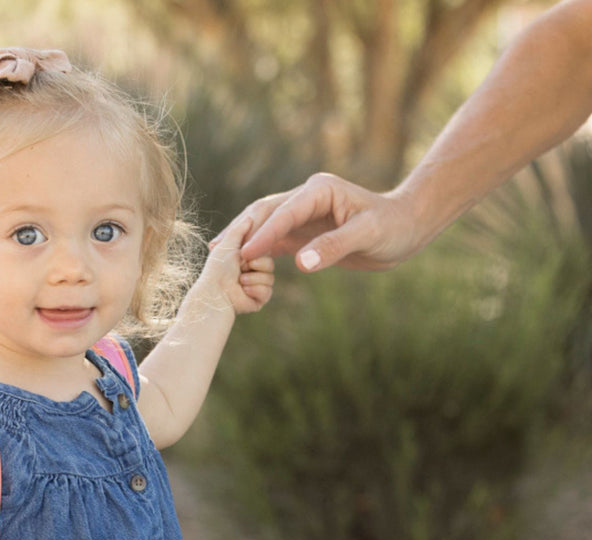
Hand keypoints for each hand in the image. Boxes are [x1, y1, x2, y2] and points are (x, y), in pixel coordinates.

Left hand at [198, 216, 274, 313]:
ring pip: (270, 278)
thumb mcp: (228, 243)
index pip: (264, 250)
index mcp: (246, 259)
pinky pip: (268, 292)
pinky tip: (243, 291)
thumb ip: (240, 229)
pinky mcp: (257, 300)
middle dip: (255, 264)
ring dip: (253, 278)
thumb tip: (250, 217)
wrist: (215, 292)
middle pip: (270, 263)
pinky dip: (255, 290)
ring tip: (239, 281)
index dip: (256, 251)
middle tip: (240, 269)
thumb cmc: (218, 268)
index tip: (242, 254)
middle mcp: (252, 272)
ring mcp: (255, 287)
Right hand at [217, 173, 422, 272]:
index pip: (283, 212)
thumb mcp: (368, 235)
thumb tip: (301, 263)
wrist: (407, 227)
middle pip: (264, 213)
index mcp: (319, 190)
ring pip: (264, 224)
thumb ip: (333, 247)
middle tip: (217, 254)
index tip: (244, 255)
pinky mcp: (303, 231)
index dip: (263, 234)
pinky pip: (274, 240)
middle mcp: (306, 197)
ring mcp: (302, 214)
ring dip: (243, 240)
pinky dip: (256, 250)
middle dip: (241, 232)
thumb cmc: (393, 227)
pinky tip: (238, 262)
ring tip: (218, 257)